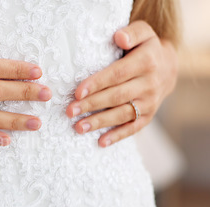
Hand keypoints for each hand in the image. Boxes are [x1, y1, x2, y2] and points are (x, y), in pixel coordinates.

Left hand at [65, 20, 177, 146]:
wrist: (168, 67)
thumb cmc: (144, 48)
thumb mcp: (143, 33)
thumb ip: (132, 32)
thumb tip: (119, 38)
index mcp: (146, 62)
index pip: (117, 74)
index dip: (97, 84)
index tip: (78, 92)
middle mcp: (150, 84)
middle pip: (117, 96)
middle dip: (91, 105)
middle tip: (70, 111)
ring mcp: (150, 102)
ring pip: (123, 114)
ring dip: (99, 122)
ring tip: (78, 127)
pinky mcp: (148, 116)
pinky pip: (133, 128)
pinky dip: (117, 136)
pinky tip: (100, 142)